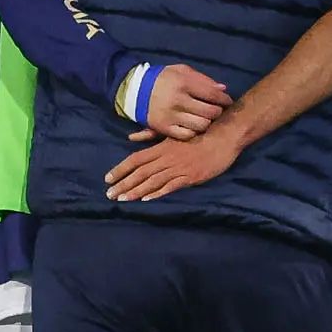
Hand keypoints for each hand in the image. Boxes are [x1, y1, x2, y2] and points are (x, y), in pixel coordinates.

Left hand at [105, 122, 243, 201]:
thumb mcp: (173, 131)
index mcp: (161, 147)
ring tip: (123, 199)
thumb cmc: (199, 133)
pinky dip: (158, 192)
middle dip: (123, 184)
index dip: (120, 169)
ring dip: (136, 191)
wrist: (223, 137)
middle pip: (140, 172)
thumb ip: (151, 135)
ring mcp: (178, 168)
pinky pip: (171, 186)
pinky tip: (147, 199)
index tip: (107, 179)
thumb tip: (131, 137)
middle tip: (110, 195)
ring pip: (153, 181)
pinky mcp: (190, 177)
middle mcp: (166, 158)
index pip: (135, 159)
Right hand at [142, 64, 231, 140]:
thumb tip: (223, 89)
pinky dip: (193, 132)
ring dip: (206, 123)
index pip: (212, 94)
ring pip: (201, 125)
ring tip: (205, 118)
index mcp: (183, 83)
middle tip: (216, 111)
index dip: (224, 99)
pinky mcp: (163, 128)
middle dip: (217, 112)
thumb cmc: (163, 79)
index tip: (227, 101)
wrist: (135, 90)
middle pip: (210, 112)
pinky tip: (193, 126)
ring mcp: (170, 115)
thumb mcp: (181, 71)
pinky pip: (187, 135)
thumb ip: (203, 79)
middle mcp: (177, 100)